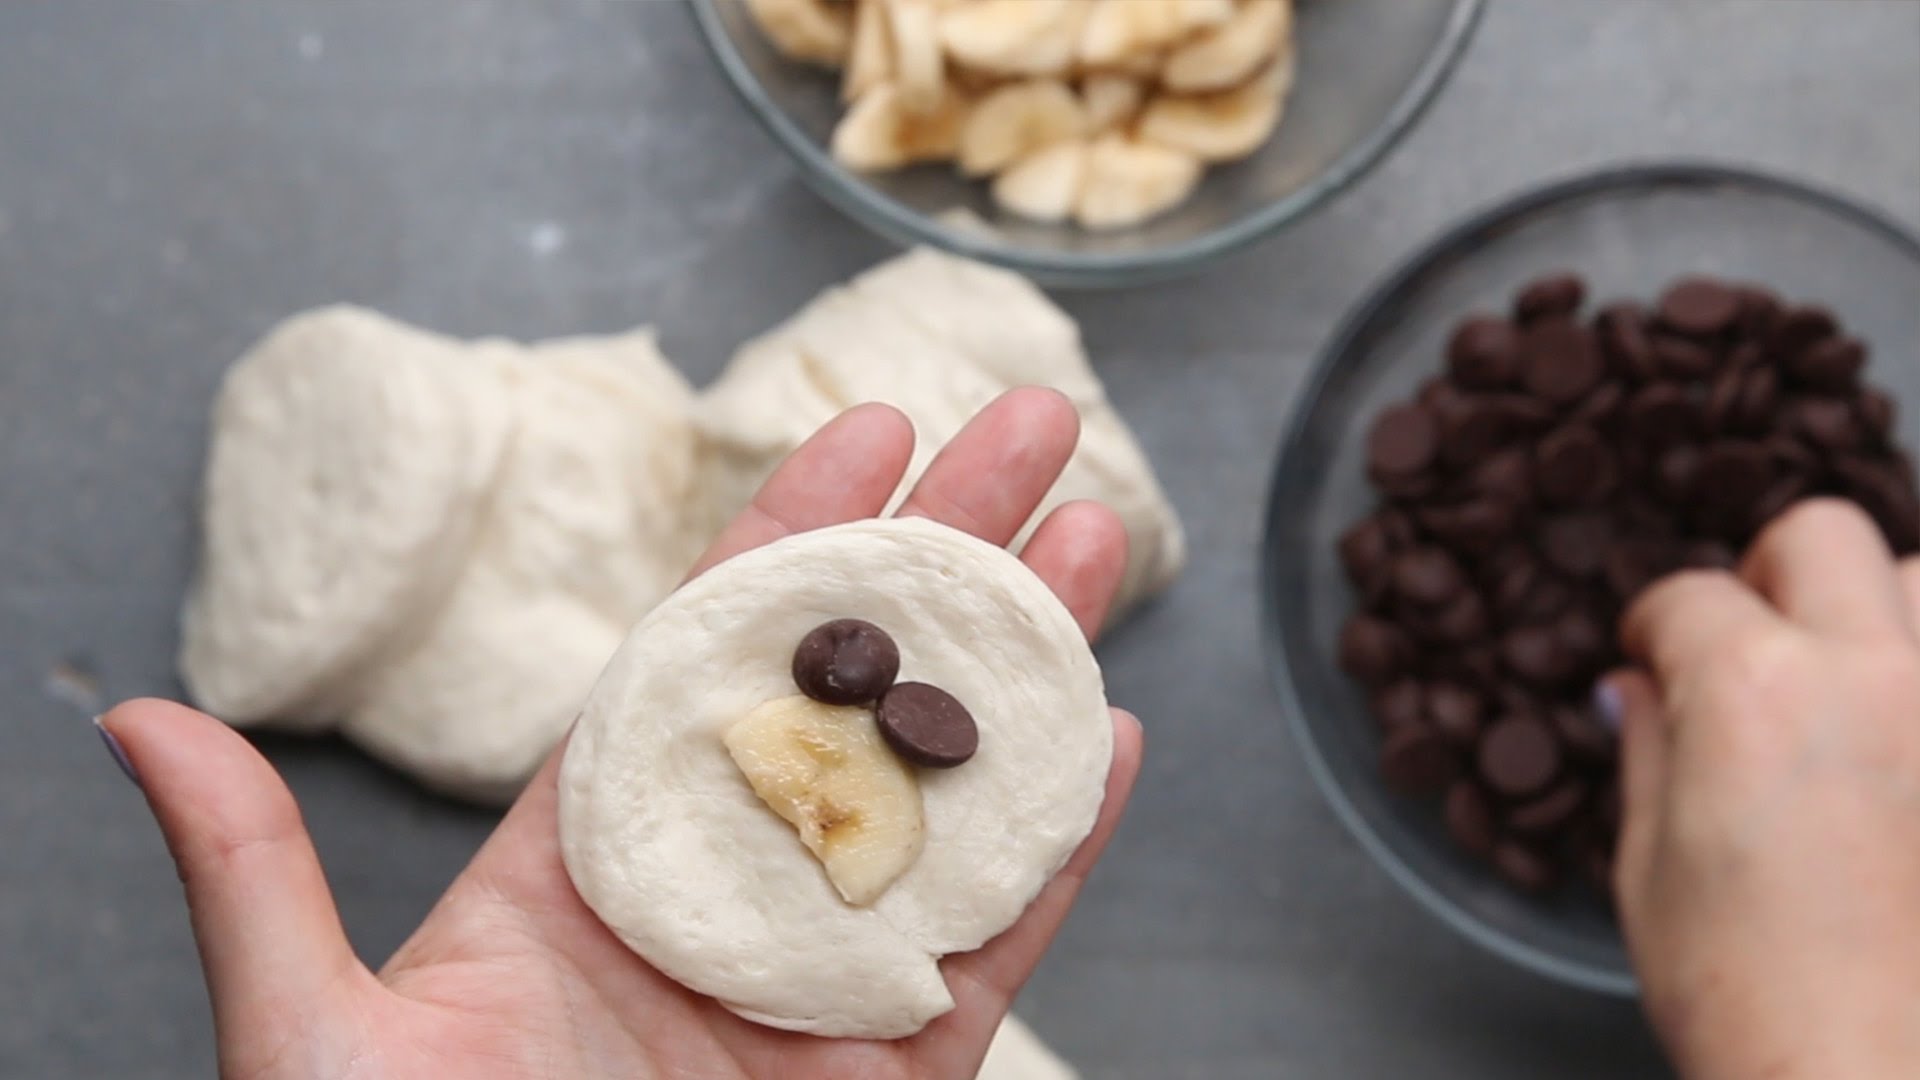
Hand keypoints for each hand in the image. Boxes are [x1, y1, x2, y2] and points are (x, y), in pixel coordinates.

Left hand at [100, 388, 1142, 1079]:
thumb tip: (140, 721)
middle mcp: (722, 891)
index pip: (708, 659)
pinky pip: (991, 942)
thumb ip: (256, 874)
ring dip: (1023, 667)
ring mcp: (817, 975)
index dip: (794, 537)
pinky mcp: (891, 1069)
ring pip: (944, 792)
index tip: (867, 426)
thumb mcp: (317, 1034)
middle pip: (855, 690)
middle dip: (946, 554)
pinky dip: (1056, 844)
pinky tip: (1104, 737)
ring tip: (1095, 543)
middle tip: (1029, 429)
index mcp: (593, 857)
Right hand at [1608, 499, 1919, 1079]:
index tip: (1650, 657)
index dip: (1654, 629)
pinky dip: (1916, 693)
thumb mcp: (1652, 870)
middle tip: (1750, 640)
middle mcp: (1874, 674)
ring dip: (1878, 610)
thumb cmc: (1753, 1003)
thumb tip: (1640, 691)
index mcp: (1754, 691)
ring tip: (1849, 681)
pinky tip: (1895, 743)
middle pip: (1822, 537)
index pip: (1689, 597)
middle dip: (1769, 574)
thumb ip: (1650, 752)